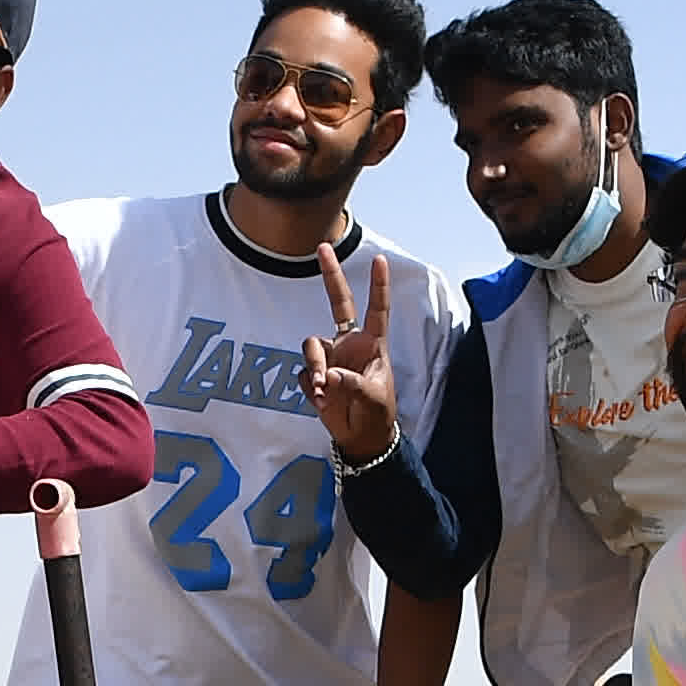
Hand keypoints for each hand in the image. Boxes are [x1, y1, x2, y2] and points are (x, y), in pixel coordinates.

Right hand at [299, 243, 399, 463]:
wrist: (361, 438)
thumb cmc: (377, 413)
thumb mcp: (372, 397)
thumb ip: (350, 383)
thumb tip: (326, 376)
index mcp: (372, 343)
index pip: (376, 308)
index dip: (378, 285)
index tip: (380, 259)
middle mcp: (349, 343)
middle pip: (337, 303)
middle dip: (330, 275)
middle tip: (322, 247)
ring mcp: (330, 357)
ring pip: (312, 345)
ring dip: (315, 365)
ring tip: (323, 388)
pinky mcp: (315, 375)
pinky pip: (305, 372)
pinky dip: (311, 385)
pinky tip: (322, 400)